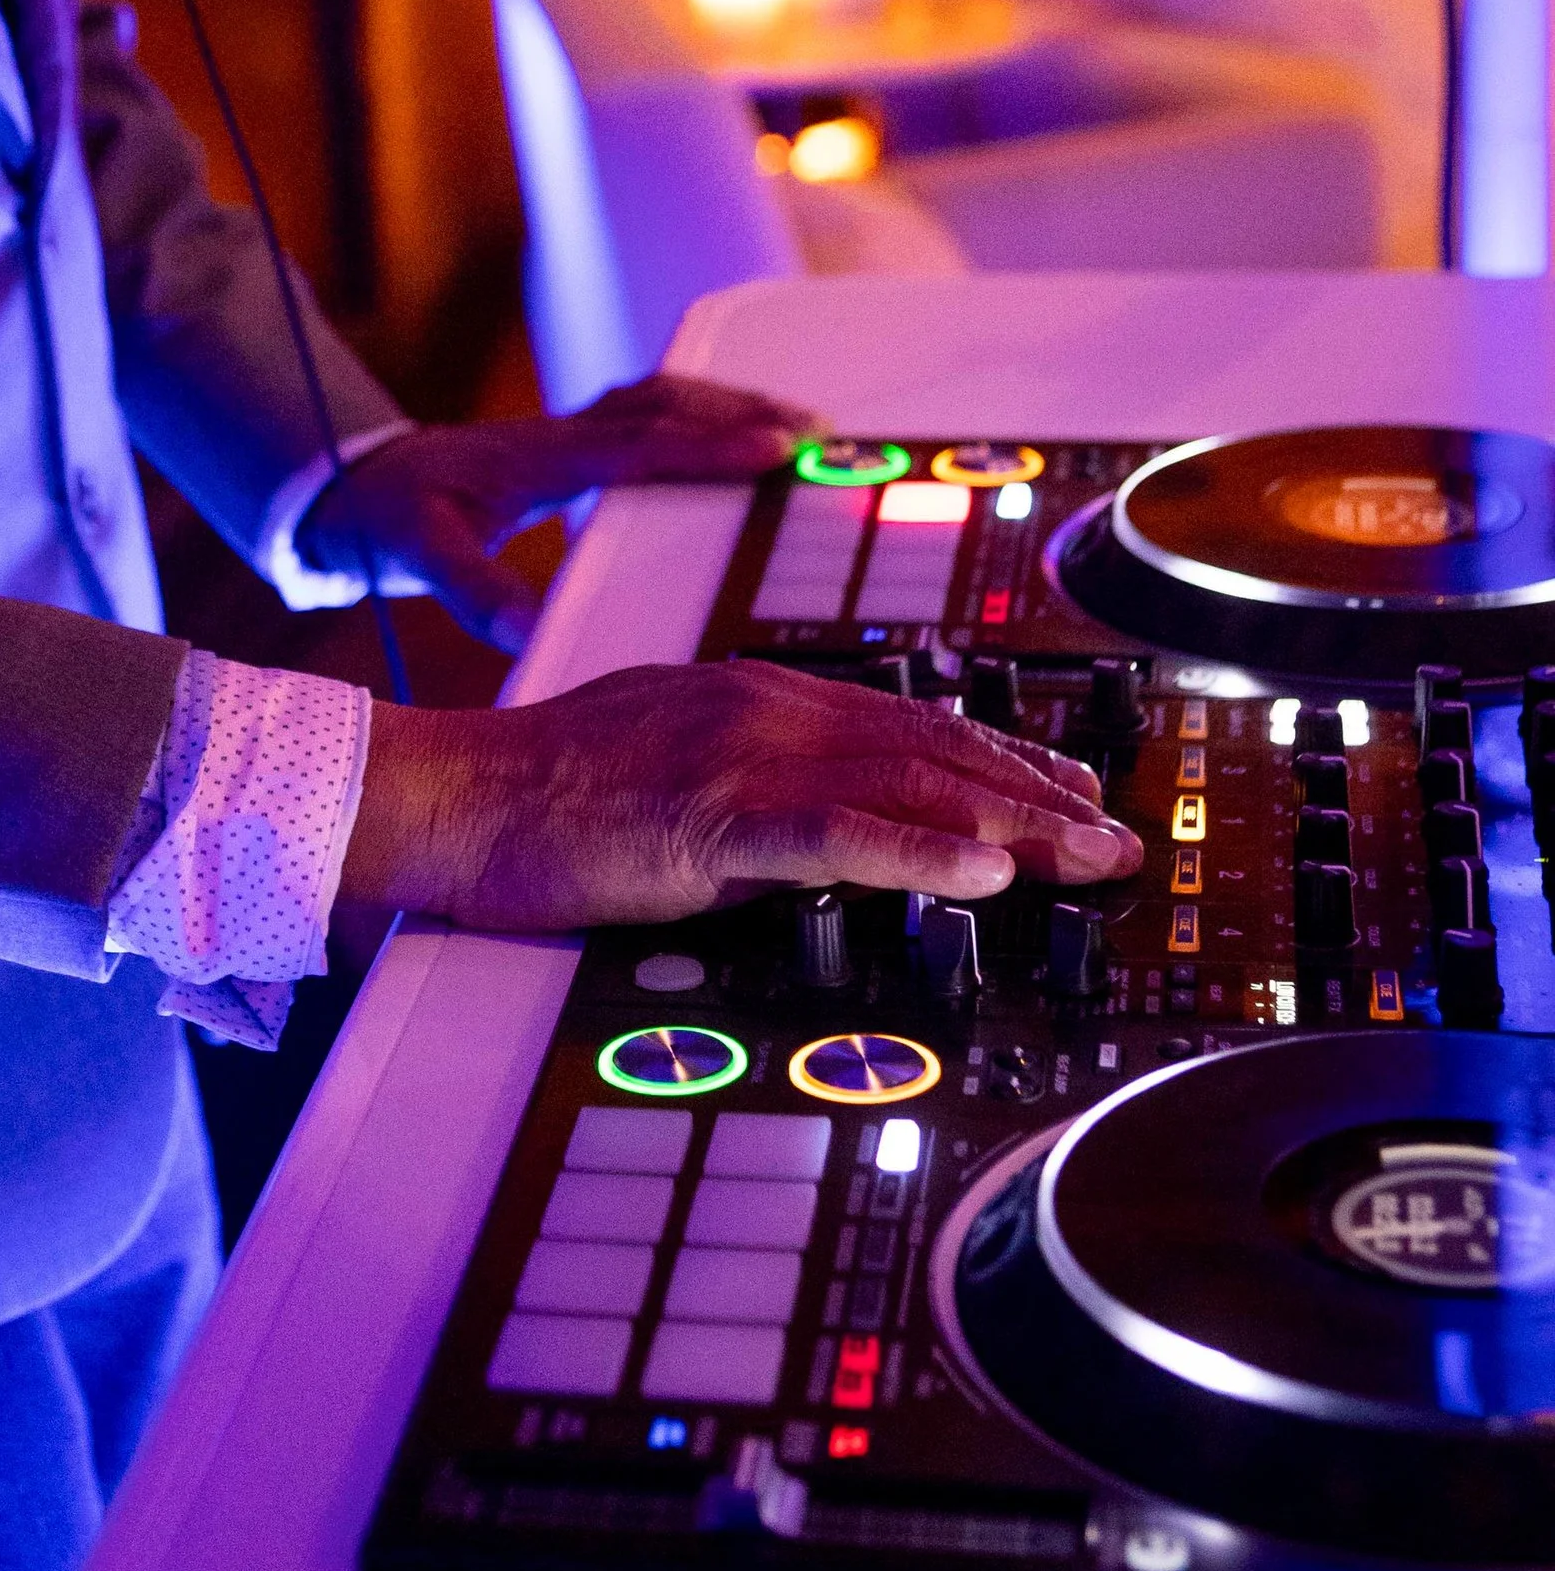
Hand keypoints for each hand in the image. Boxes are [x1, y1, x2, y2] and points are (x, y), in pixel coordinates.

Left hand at [296, 375, 812, 656]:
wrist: (357, 483)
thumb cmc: (393, 515)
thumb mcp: (422, 556)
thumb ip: (472, 590)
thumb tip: (523, 628)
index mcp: (542, 459)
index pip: (642, 444)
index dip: (710, 445)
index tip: (774, 450)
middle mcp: (565, 434)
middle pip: (669, 407)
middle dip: (744, 415)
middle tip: (815, 435)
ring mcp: (572, 431)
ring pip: (666, 399)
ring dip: (731, 407)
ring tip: (799, 429)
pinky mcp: (574, 440)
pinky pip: (653, 412)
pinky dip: (702, 415)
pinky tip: (735, 434)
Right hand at [339, 658, 1143, 929]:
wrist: (456, 795)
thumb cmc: (541, 789)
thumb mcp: (663, 752)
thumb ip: (743, 767)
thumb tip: (811, 805)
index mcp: (753, 696)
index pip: (905, 723)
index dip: (999, 758)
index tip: (1064, 792)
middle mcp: (763, 711)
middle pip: (931, 747)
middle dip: (1037, 792)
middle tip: (1113, 833)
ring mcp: (742, 761)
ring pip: (909, 785)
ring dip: (1014, 824)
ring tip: (1087, 855)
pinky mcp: (712, 822)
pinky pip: (840, 837)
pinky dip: (923, 851)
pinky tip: (986, 873)